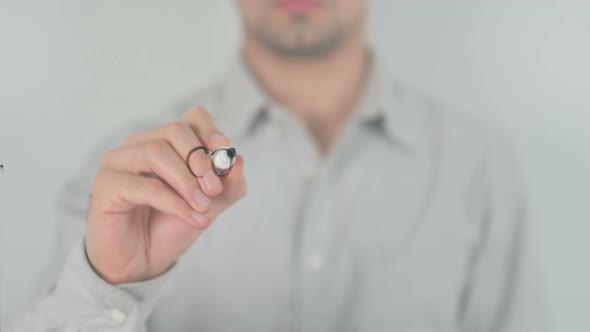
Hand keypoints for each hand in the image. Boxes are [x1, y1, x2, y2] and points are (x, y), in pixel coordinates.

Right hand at [85, 108, 245, 283]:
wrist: (141, 263)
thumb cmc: (170, 227)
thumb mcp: (209, 205)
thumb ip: (228, 185)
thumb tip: (238, 161)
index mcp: (166, 143)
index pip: (191, 118)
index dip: (210, 131)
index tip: (224, 152)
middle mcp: (139, 146)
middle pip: (174, 131)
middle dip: (201, 160)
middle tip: (214, 190)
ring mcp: (118, 163)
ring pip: (156, 152)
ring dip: (187, 182)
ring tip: (203, 208)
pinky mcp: (106, 186)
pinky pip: (145, 186)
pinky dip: (175, 203)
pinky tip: (192, 219)